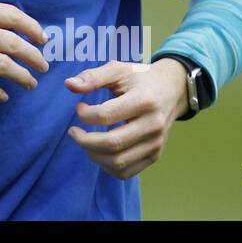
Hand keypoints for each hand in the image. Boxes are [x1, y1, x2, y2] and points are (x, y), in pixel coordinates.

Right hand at [0, 0, 49, 101]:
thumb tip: (10, 22)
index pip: (12, 17)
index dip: (33, 28)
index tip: (43, 40)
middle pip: (13, 44)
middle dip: (34, 57)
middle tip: (43, 66)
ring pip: (1, 66)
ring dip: (22, 76)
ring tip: (30, 83)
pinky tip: (3, 96)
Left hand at [65, 58, 191, 179]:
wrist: (173, 90)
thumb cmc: (140, 78)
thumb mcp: (119, 70)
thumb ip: (93, 77)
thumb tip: (68, 85)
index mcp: (144, 100)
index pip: (106, 115)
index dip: (85, 114)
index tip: (79, 107)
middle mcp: (153, 125)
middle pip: (112, 143)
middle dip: (84, 140)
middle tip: (73, 132)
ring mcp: (156, 143)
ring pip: (118, 162)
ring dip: (94, 155)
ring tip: (85, 141)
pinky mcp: (155, 155)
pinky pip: (127, 172)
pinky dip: (107, 167)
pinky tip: (99, 152)